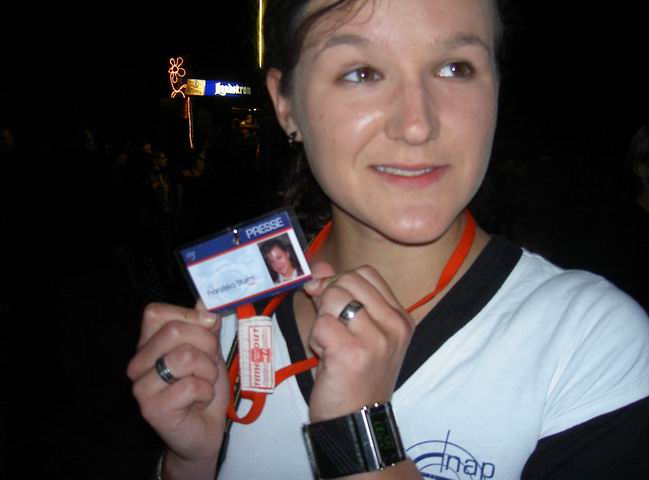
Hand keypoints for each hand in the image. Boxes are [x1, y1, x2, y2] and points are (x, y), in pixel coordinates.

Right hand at [127, 302, 228, 475]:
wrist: (203, 432)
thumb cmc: (203, 390)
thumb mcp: (209, 351)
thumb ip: (206, 327)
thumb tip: (204, 303)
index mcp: (148, 345)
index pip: (156, 312)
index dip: (188, 316)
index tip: (208, 329)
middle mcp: (138, 364)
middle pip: (174, 331)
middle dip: (206, 344)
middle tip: (209, 365)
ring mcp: (142, 387)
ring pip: (184, 356)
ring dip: (208, 370)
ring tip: (204, 384)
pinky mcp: (152, 408)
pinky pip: (191, 386)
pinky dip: (205, 392)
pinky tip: (198, 402)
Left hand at [304, 263, 414, 421]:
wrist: (356, 422)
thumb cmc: (354, 376)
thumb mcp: (356, 331)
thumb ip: (341, 294)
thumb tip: (319, 267)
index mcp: (400, 317)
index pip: (365, 273)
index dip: (340, 282)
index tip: (333, 305)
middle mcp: (394, 325)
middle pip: (347, 280)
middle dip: (328, 300)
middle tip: (332, 329)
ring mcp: (377, 339)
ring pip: (333, 297)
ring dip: (322, 320)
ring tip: (330, 345)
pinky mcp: (353, 353)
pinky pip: (321, 323)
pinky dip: (315, 339)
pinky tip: (325, 357)